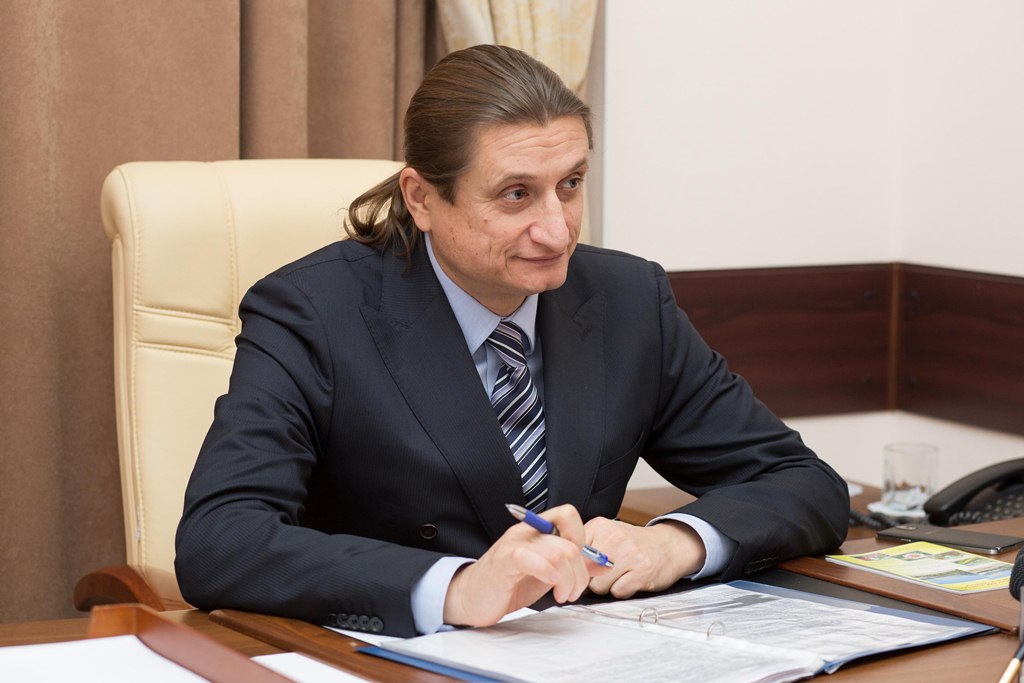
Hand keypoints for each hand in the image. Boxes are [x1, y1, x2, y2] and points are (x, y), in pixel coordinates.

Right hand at [443, 504, 605, 627]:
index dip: (582, 539)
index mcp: (537, 529)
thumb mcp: (548, 574)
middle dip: (580, 573)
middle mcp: (527, 531)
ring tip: (561, 596)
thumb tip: (604, 563)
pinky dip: (548, 572)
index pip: (568, 514)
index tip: (580, 566)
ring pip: (558, 553)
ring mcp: (514, 544)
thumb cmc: (508, 584)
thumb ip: (574, 565)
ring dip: (568, 581)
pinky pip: (531, 558)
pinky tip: (551, 585)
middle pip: (570, 543)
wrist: (470, 597)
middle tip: (571, 592)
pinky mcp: (504, 561)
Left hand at [583, 518, 706, 597]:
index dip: (576, 567)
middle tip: (605, 573)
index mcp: (600, 526)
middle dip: (591, 579)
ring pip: (599, 585)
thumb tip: (564, 568)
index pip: (573, 553)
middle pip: (584, 572)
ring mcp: (630, 553)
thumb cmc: (633, 544)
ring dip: (607, 587)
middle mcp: (614, 537)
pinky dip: (622, 591)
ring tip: (619, 576)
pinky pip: (618, 592)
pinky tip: (630, 580)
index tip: (583, 569)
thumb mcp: (606, 534)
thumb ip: (584, 547)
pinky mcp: (642, 570)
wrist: (668, 545)